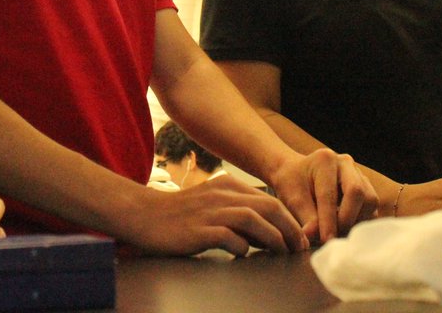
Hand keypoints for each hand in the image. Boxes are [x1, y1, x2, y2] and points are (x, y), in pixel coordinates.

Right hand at [124, 174, 307, 255]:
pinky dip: (242, 248)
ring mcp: (210, 211)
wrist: (142, 215)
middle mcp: (221, 194)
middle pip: (268, 206)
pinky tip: (242, 256)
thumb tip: (266, 232)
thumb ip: (235, 210)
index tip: (298, 238)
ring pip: (254, 219)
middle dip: (289, 229)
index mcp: (227, 185)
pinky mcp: (199, 230)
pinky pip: (230, 238)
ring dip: (273, 238)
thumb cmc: (178, 214)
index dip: (289, 220)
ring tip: (281, 253)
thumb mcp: (210, 202)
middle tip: (298, 248)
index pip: (269, 199)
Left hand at [267, 148, 377, 244]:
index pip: (330, 195)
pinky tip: (343, 227)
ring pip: (369, 201)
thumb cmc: (292, 184)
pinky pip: (371, 208)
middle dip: (346, 220)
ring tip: (336, 232)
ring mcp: (359, 174)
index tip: (325, 240)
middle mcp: (346, 164)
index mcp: (325, 160)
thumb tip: (318, 238)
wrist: (296, 174)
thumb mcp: (292, 199)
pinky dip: (360, 221)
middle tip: (332, 238)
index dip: (329, 221)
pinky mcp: (366, 188)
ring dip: (355, 222)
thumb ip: (307, 218)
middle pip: (358, 193)